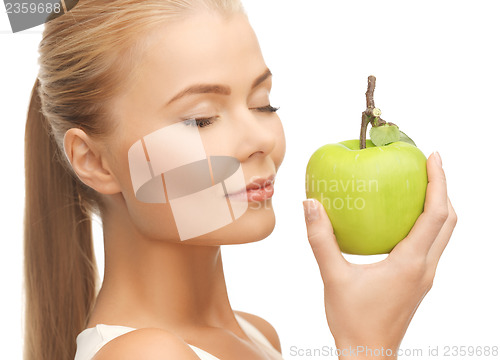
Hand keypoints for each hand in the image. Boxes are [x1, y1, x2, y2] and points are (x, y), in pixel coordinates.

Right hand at [303, 152, 456, 358]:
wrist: (368, 354)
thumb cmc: (353, 321)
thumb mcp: (333, 277)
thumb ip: (321, 240)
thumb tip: (310, 205)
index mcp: (410, 263)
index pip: (435, 215)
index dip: (439, 182)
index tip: (433, 156)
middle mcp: (425, 267)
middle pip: (449, 221)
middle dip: (443, 189)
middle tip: (428, 165)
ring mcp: (423, 276)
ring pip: (443, 234)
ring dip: (438, 206)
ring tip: (419, 185)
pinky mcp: (417, 281)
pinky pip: (430, 244)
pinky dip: (425, 223)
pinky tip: (401, 218)